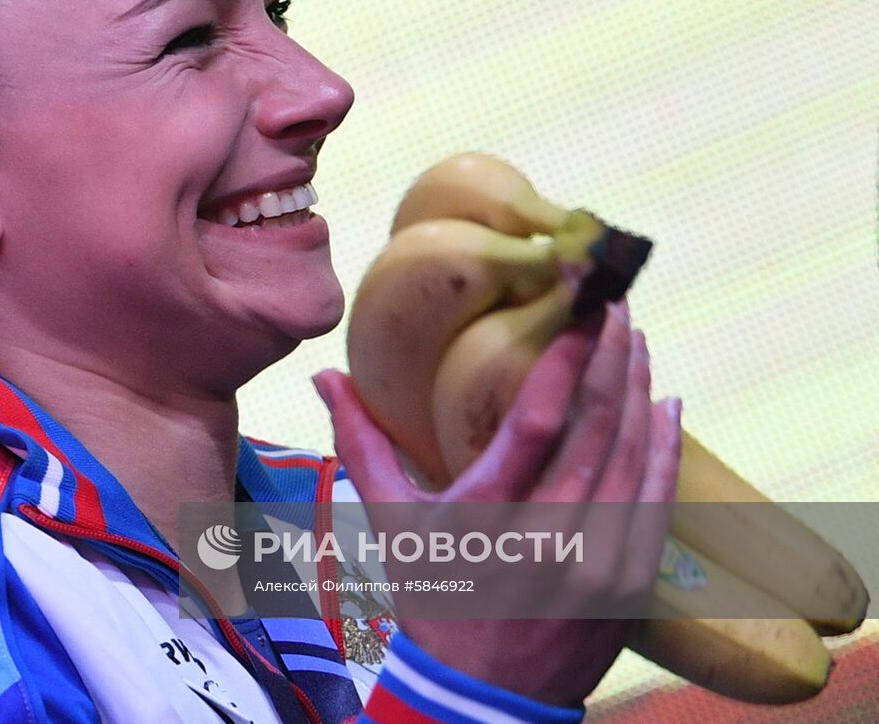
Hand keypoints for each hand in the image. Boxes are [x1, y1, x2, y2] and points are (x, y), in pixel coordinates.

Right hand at [314, 300, 682, 707]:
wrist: (478, 698)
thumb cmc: (430, 597)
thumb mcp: (390, 524)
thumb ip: (360, 444)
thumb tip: (324, 377)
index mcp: (483, 514)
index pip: (538, 422)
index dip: (566, 359)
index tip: (581, 307)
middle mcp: (545, 537)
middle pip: (595, 429)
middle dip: (611, 357)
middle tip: (614, 305)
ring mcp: (594, 564)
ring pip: (632, 458)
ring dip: (640, 392)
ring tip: (638, 341)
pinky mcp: (626, 585)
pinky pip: (657, 503)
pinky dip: (664, 450)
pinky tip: (666, 407)